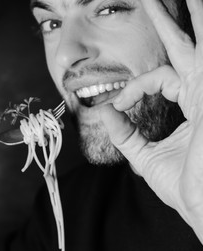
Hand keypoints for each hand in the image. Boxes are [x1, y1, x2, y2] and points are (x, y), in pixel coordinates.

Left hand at [100, 0, 202, 241]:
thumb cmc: (186, 189)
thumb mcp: (145, 158)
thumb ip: (124, 134)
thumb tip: (101, 110)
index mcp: (194, 104)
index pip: (162, 78)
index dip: (135, 87)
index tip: (118, 103)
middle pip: (188, 47)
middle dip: (171, 21)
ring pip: (200, 44)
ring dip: (193, 15)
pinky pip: (200, 60)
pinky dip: (200, 34)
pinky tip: (194, 7)